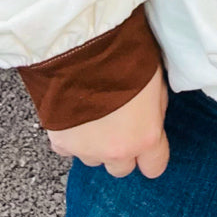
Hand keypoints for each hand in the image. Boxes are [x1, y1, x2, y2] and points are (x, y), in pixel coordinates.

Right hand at [46, 66, 169, 178]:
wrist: (84, 48)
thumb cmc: (124, 56)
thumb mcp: (156, 80)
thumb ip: (154, 109)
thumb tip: (150, 119)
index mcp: (145, 137)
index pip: (154, 167)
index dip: (151, 155)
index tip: (147, 144)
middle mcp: (116, 150)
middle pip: (121, 168)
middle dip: (122, 150)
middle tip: (119, 124)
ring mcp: (86, 149)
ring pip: (93, 159)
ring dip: (96, 143)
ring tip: (95, 114)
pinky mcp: (61, 141)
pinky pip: (68, 149)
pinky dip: (72, 137)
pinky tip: (75, 115)